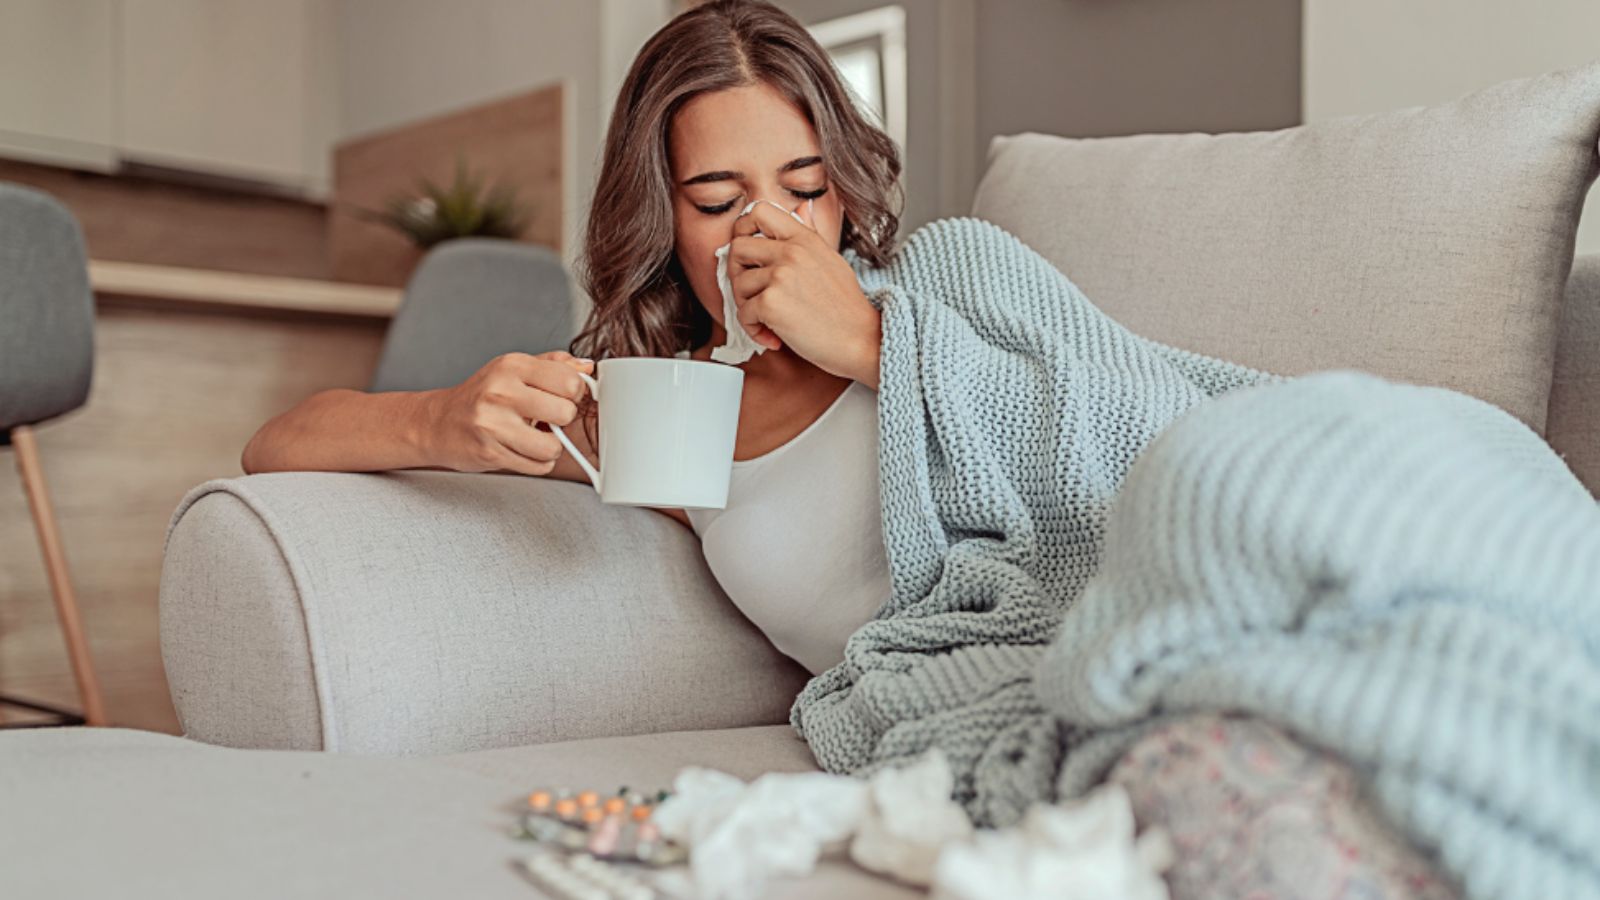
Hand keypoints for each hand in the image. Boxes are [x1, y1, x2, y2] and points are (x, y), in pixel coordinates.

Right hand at [425, 350, 593, 475]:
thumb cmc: (481, 396)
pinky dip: (536, 462)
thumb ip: (553, 366)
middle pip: (566, 413)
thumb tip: (588, 368)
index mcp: (512, 366)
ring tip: (535, 437)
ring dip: (550, 446)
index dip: (574, 394)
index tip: (564, 397)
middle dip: (562, 421)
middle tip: (547, 418)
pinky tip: (522, 449)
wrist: (438, 423)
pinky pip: (538, 466)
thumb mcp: (513, 370)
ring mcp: (493, 424)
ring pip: (553, 446)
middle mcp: (501, 392)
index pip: (570, 380)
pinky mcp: (491, 453)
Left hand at [727, 198, 880, 385]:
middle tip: (752, 294)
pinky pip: (743, 314)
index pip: (758, 211)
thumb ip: (809, 234)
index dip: (742, 229)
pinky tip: (773, 337)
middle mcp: (791, 252)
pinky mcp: (771, 303)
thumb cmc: (846, 307)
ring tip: (768, 320)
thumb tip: (802, 206)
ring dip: (747, 307)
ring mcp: (780, 276)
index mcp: (804, 238)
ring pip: (738, 285)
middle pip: (737, 247)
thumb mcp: (830, 258)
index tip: (747, 254)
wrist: (861, 340)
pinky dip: (753, 330)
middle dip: (737, 273)